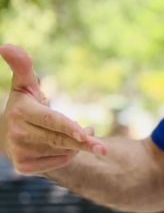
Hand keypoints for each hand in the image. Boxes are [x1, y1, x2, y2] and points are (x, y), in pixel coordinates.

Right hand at [0, 44, 106, 173]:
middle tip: (104, 148)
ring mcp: (20, 152)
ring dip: (78, 144)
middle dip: (84, 144)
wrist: (10, 133)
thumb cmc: (25, 103)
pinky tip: (66, 147)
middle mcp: (18, 134)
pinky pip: (57, 163)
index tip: (86, 133)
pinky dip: (67, 155)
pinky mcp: (24, 167)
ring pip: (62, 151)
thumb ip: (22, 65)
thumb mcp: (25, 84)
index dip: (68, 127)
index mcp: (21, 112)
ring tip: (82, 134)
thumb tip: (6, 46)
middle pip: (60, 139)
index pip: (50, 120)